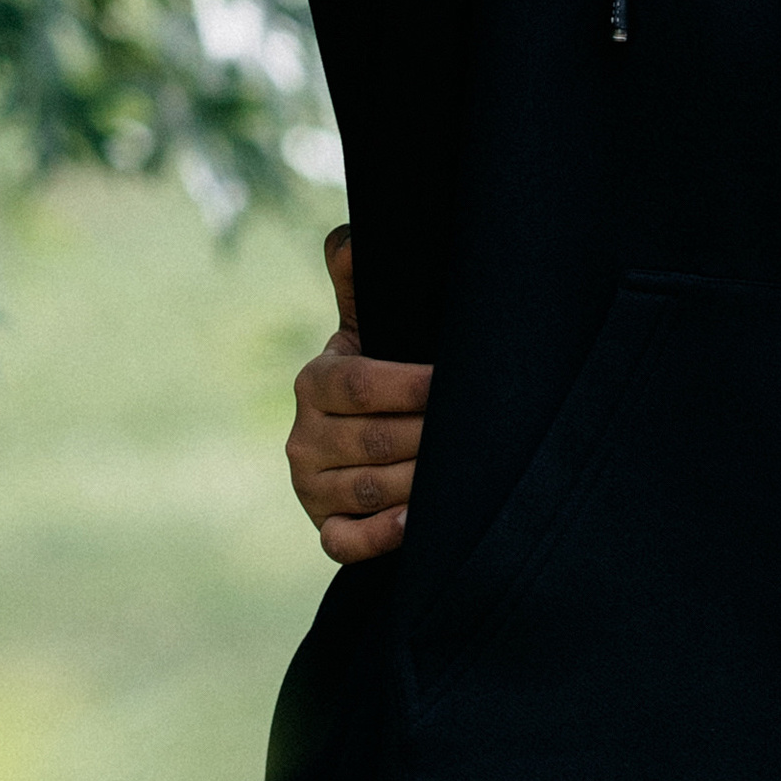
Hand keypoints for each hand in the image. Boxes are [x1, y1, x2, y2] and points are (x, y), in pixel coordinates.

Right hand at [285, 225, 432, 567]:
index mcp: (314, 381)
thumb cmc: (380, 369)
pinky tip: (417, 522)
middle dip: (430, 438)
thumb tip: (349, 237)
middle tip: (478, 432)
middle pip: (375, 442)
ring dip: (421, 483)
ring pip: (370, 490)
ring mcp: (310, 487)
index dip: (412, 386)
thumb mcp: (368, 325)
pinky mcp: (325, 528)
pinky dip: (381, 536)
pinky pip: (346, 542)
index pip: (361, 384)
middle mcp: (303, 437)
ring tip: (463, 472)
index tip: (454, 381)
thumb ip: (359, 281)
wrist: (361, 437)